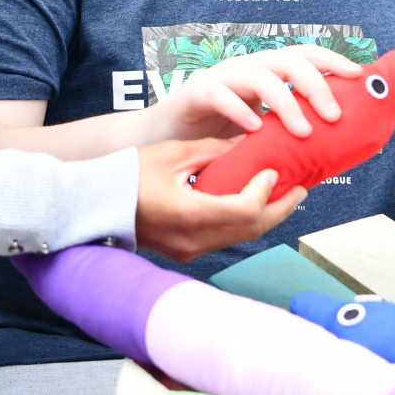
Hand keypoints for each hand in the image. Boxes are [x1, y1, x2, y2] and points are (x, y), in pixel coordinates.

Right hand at [133, 137, 306, 262]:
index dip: (266, 191)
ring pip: (241, 237)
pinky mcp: (185, 251)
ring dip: (265, 216)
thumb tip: (245, 144)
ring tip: (284, 195)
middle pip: (252, 229)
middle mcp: (194, 240)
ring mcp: (189, 250)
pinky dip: (244, 221)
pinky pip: (225, 237)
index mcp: (191, 215)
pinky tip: (253, 204)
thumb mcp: (172, 154)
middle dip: (280, 208)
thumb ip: (212, 151)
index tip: (272, 170)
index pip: (246, 210)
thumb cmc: (126, 176)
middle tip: (300, 187)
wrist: (93, 206)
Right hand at [143, 44, 363, 143]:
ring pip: (258, 76)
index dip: (331, 60)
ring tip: (302, 131)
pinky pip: (220, 94)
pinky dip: (240, 110)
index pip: (303, 55)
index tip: (358, 75)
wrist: (162, 138)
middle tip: (333, 116)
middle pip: (287, 60)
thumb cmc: (214, 137)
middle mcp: (245, 69)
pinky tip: (254, 130)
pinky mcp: (194, 93)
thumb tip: (332, 147)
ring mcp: (219, 77)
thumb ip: (285, 131)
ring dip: (286, 103)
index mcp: (264, 73)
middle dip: (316, 84)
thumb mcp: (258, 132)